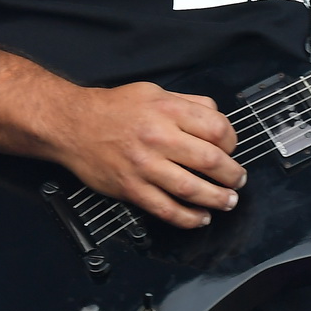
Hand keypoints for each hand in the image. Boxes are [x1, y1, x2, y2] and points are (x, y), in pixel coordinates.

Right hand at [39, 81, 244, 228]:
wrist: (72, 124)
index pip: (217, 128)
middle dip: (232, 175)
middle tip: (238, 180)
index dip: (232, 142)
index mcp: (168, 111)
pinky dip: (188, 218)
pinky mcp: (132, 188)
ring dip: (217, 199)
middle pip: (210, 161)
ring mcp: (145, 166)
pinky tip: (200, 218)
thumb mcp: (154, 92)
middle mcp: (159, 137)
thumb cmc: (113, 109)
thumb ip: (188, 103)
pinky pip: (166, 209)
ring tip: (228, 201)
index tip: (232, 150)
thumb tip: (217, 116)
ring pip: (192, 189)